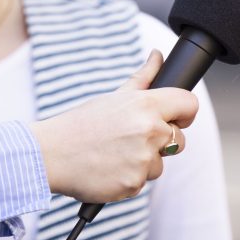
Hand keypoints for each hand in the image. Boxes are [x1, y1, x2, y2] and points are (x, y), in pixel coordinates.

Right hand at [30, 49, 198, 202]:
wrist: (50, 155)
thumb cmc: (81, 123)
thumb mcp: (113, 97)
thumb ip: (143, 78)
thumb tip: (157, 56)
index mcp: (145, 105)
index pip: (189, 104)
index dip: (184, 112)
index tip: (175, 117)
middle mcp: (149, 131)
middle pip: (180, 139)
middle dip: (162, 141)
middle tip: (131, 138)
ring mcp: (142, 160)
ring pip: (160, 164)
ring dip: (143, 162)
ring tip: (114, 154)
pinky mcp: (134, 184)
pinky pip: (142, 182)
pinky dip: (128, 178)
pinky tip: (108, 168)